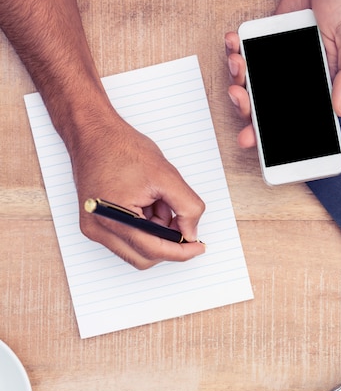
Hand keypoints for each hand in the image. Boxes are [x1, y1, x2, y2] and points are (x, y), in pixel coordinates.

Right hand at [71, 110, 205, 269]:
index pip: (153, 250)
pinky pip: (126, 240)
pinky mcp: (95, 224)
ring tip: (158, 204)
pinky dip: (143, 229)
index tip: (197, 247)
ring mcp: (94, 228)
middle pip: (144, 257)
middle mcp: (98, 229)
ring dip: (155, 235)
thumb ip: (187, 207)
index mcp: (112, 218)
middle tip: (180, 220)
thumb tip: (191, 233)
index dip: (181, 252)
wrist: (93, 133)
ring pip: (136, 250)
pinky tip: (147, 205)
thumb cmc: (121, 148)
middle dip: (167, 242)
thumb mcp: (166, 175)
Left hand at [225, 0, 340, 147]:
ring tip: (238, 63)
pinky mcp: (267, 42)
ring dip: (238, 78)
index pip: (293, 118)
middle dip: (246, 108)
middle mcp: (296, 80)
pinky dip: (234, 50)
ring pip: (251, 83)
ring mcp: (279, 63)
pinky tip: (233, 43)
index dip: (270, 132)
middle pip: (265, 107)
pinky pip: (246, 52)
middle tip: (239, 96)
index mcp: (318, 87)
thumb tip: (340, 110)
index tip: (252, 138)